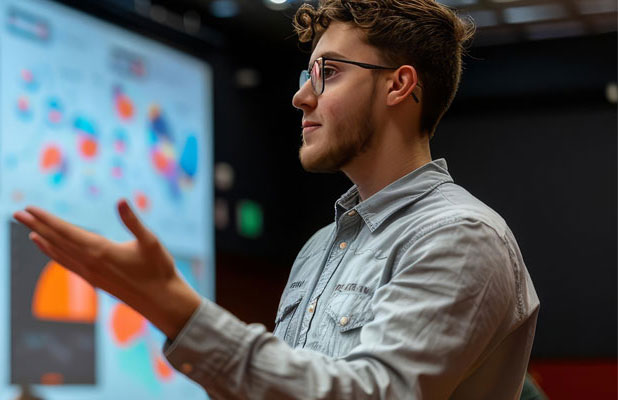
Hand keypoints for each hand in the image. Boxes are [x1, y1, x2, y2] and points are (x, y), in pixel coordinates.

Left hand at [13, 199, 201, 338]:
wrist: (161, 302)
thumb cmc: (159, 270)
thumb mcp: (150, 242)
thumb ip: (133, 221)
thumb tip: (121, 200)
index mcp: (101, 251)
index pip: (67, 232)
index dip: (47, 219)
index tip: (29, 209)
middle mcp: (90, 264)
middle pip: (58, 242)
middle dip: (37, 226)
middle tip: (17, 214)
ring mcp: (91, 275)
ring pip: (60, 255)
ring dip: (44, 241)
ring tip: (29, 231)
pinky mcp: (95, 281)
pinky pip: (68, 265)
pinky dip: (55, 256)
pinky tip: (51, 251)